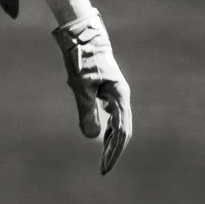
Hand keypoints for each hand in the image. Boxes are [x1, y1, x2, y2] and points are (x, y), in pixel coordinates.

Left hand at [52, 8, 132, 174]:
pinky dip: (109, 127)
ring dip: (112, 140)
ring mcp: (117, 93)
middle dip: (114, 150)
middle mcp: (122, 97)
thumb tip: (93, 138)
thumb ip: (87, 111)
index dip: (114, 152)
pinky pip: (114, 114)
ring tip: (104, 157)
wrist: (82, 35)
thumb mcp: (81, 87)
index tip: (104, 168)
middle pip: (123, 131)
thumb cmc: (81, 58)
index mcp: (120, 97)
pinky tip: (103, 133)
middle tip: (103, 168)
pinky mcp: (110, 90)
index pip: (122, 133)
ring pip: (119, 122)